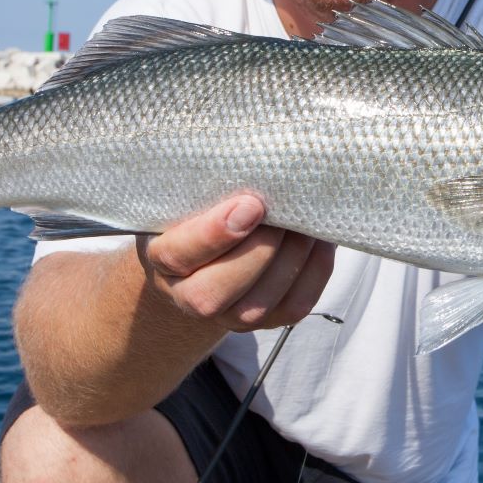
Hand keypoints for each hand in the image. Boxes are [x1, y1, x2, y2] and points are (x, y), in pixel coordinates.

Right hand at [142, 195, 335, 332]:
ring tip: (304, 219)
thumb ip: (209, 188)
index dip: (215, 233)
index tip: (251, 205)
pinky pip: (296, 304)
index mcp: (164, 262)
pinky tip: (317, 239)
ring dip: (292, 256)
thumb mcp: (195, 197)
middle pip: (217, 291)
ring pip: (261, 302)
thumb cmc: (205, 213)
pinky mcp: (270, 319)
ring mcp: (231, 316)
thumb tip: (254, 162)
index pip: (178, 255)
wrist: (217, 255)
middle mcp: (190, 298)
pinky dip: (314, 269)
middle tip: (283, 212)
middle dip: (259, 249)